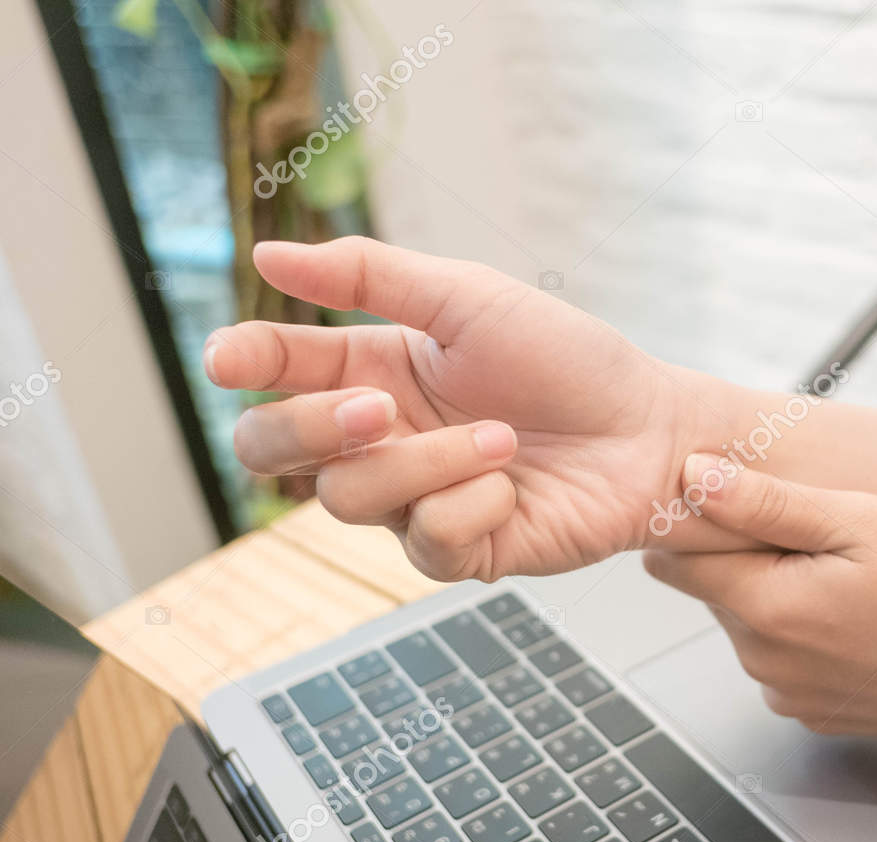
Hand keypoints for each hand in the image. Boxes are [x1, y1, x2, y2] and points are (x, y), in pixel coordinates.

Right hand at [205, 237, 731, 579]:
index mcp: (370, 369)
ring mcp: (412, 500)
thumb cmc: (567, 360)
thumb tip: (267, 254)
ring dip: (427, 463)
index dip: (243, 363)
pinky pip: (423, 540)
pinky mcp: (457, 551)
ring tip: (501, 437)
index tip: (228, 358)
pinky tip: (513, 486)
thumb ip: (368, 278)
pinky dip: (471, 504)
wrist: (648, 430)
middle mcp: (379, 439)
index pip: (275, 371)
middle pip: (274, 452)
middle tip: (377, 407)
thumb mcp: (467, 299)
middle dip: (309, 431)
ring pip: (350, 499)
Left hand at [642, 455, 876, 742]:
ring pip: (751, 623)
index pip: (675, 560)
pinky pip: (785, 659)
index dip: (700, 521)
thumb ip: (767, 502)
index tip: (743, 501)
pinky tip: (864, 619)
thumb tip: (691, 476)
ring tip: (856, 580)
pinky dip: (809, 634)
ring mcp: (787, 694)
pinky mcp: (815, 713)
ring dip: (781, 593)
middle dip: (751, 555)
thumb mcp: (862, 521)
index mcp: (764, 610)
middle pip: (716, 590)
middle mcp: (762, 662)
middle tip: (829, 538)